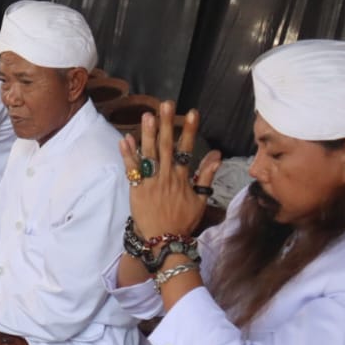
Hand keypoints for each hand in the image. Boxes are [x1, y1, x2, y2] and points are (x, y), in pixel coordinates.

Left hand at [120, 100, 220, 239]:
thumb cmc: (183, 220)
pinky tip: (125, 139)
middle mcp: (167, 177)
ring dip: (148, 134)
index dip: (189, 130)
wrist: (164, 240)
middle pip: (166, 146)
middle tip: (167, 104)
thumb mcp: (200, 200)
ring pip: (149, 155)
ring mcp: (151, 183)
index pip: (187, 149)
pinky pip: (132, 170)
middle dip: (167, 124)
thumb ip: (206, 176)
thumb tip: (218, 155)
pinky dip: (128, 155)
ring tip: (148, 115)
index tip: (192, 112)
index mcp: (183, 178)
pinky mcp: (137, 190)